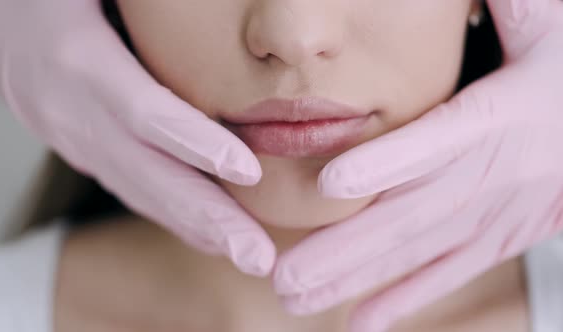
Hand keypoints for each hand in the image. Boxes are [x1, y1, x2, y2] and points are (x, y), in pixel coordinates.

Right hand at [0, 0, 273, 275]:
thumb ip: (146, 12)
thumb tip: (210, 2)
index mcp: (78, 62)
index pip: (145, 114)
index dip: (196, 145)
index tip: (248, 173)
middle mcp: (72, 112)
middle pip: (147, 175)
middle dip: (207, 219)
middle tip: (258, 257)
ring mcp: (74, 138)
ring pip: (140, 191)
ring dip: (196, 229)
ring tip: (247, 256)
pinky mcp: (82, 149)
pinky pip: (131, 188)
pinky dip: (172, 215)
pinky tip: (208, 234)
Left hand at [274, 0, 562, 329]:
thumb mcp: (548, 29)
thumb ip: (509, 6)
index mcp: (498, 116)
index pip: (436, 140)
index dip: (387, 162)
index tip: (330, 182)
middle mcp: (491, 174)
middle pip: (410, 215)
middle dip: (345, 249)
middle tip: (283, 277)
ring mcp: (494, 216)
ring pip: (418, 254)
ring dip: (356, 281)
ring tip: (297, 298)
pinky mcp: (497, 240)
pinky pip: (447, 274)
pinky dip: (402, 299)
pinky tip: (360, 323)